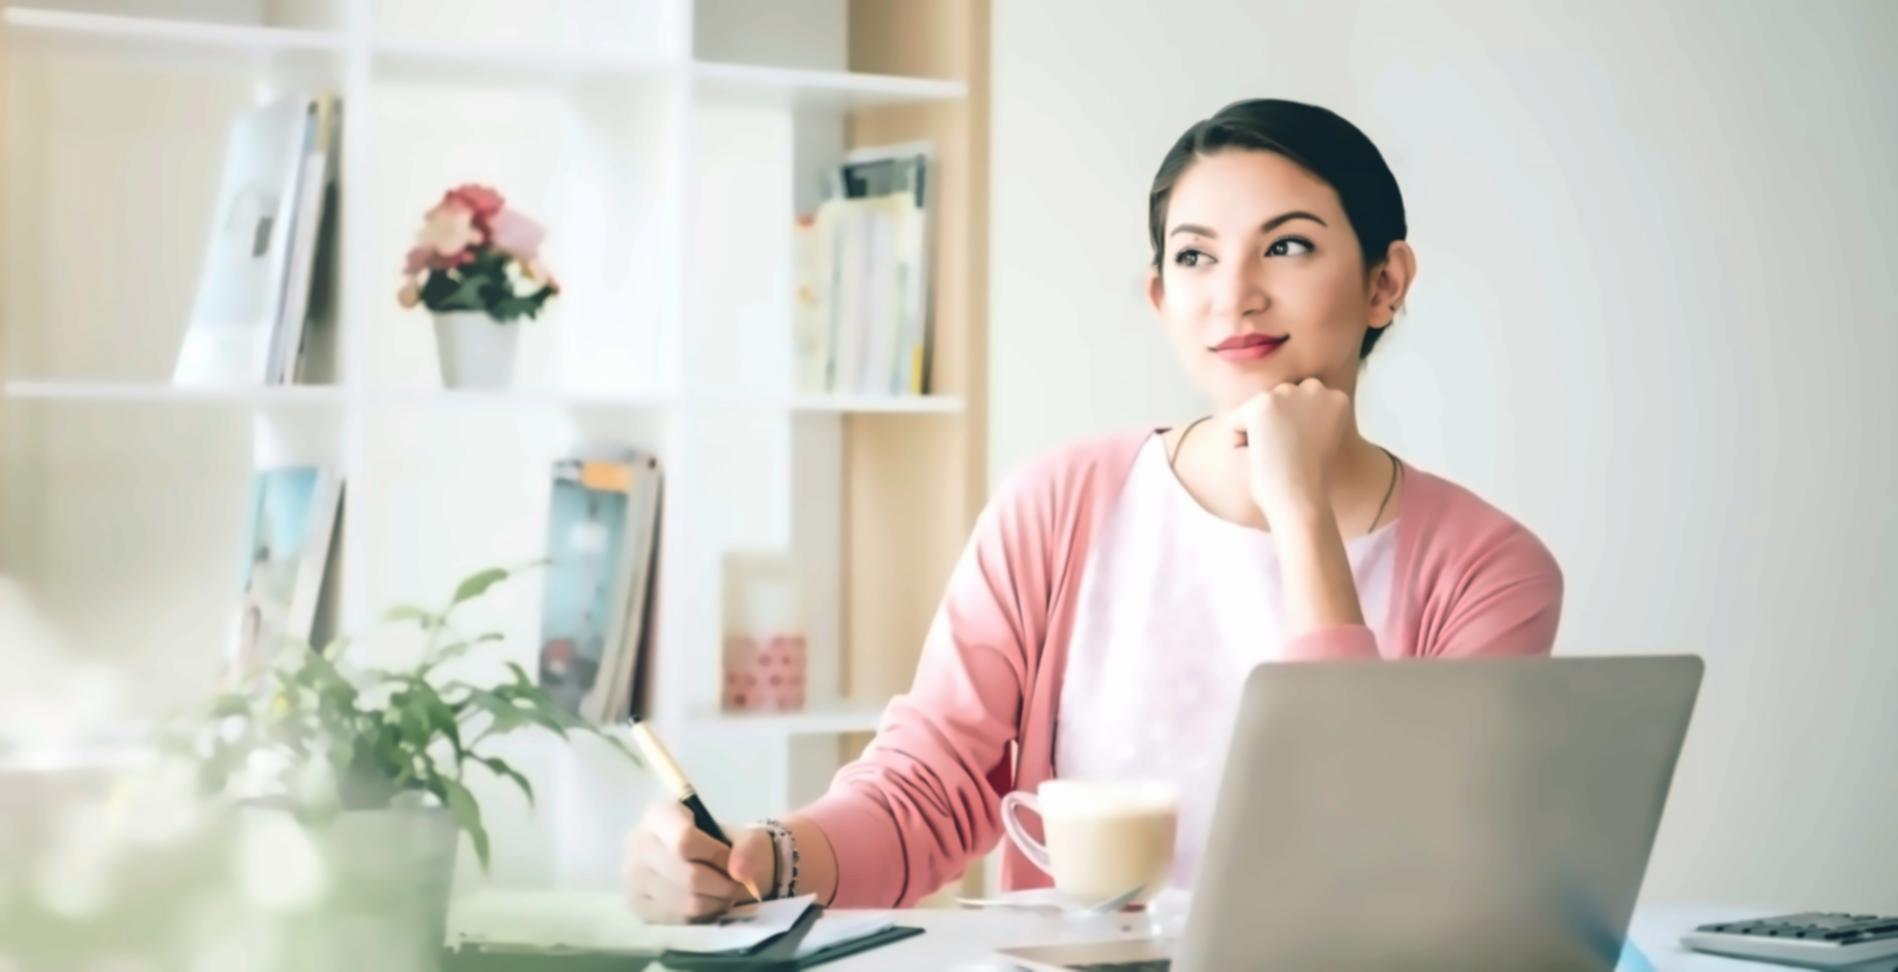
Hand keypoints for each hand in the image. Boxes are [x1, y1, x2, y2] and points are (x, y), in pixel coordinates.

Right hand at [623, 801, 775, 922]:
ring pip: (684, 900)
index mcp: (659, 814)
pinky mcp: (636, 903)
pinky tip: (707, 903)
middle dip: (721, 884)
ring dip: (715, 901)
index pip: (684, 840)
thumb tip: (741, 873)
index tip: (732, 860)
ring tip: (724, 894)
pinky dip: (701, 914)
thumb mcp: (741, 835)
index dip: (716, 856)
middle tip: (735, 884)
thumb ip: (748, 848)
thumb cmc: (718, 843)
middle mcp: (637, 842)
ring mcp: (632, 875)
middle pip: (687, 876)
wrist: (701, 860)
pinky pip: (677, 918)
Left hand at [1224, 377, 1351, 524]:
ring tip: (1276, 457)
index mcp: (1336, 398)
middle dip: (1273, 430)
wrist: (1302, 499)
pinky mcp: (1263, 405)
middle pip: (1273, 404)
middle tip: (1289, 457)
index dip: (1292, 435)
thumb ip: (1304, 416)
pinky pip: (1234, 423)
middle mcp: (1315, 388)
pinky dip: (1239, 443)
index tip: (1304, 453)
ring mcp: (1288, 394)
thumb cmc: (1307, 481)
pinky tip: (1260, 457)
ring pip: (1253, 412)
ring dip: (1257, 436)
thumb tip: (1276, 409)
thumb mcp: (1317, 439)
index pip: (1294, 405)